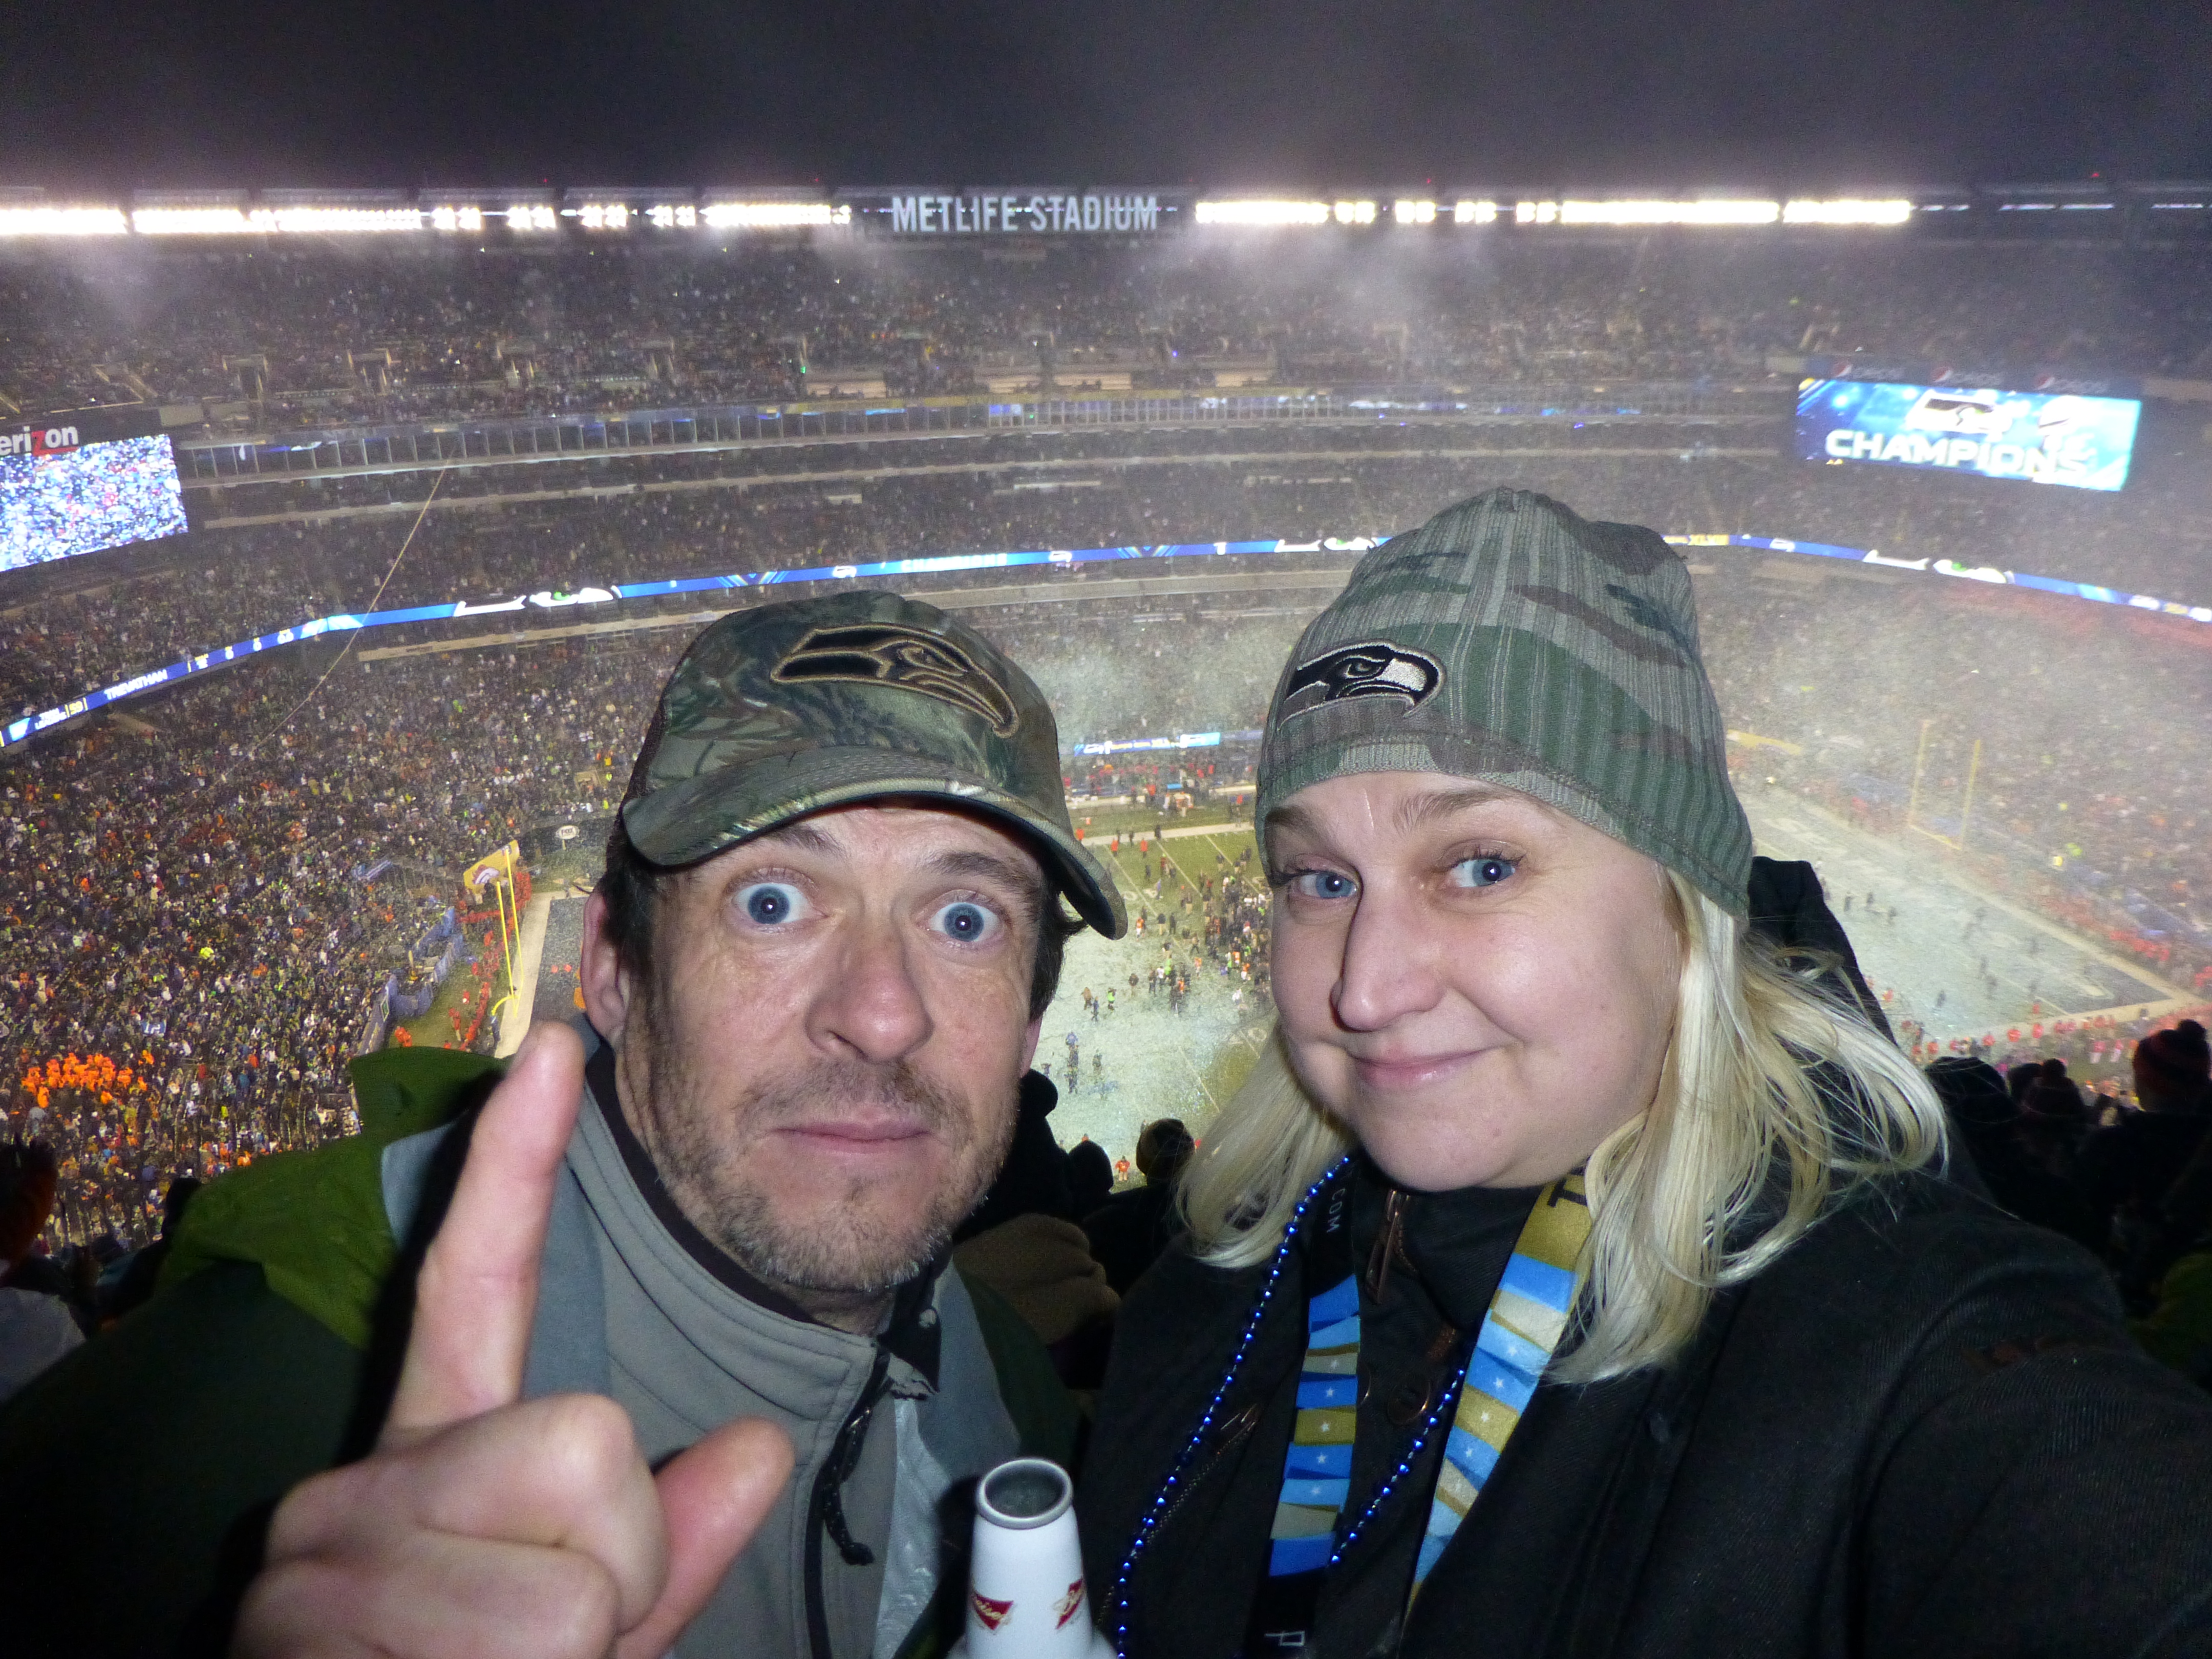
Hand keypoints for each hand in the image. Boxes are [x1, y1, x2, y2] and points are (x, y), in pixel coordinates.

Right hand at [234, 1024, 794, 1657]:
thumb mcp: (594, 1638)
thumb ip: (665, 1551)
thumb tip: (755, 1452)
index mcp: (430, 1465)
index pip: (473, 1283)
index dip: (516, 1162)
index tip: (556, 1041)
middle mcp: (356, 1490)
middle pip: (585, 1441)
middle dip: (614, 1565)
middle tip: (549, 1645)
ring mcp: (319, 1565)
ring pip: (570, 1565)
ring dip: (575, 1652)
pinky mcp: (302, 1638)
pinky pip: (537, 1635)